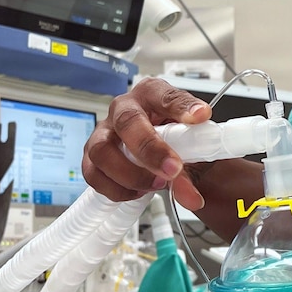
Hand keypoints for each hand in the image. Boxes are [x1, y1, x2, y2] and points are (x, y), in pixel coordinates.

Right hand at [83, 77, 212, 209]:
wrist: (155, 150)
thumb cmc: (170, 137)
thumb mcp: (189, 143)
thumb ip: (193, 167)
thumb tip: (191, 198)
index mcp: (152, 94)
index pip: (167, 95)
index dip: (183, 107)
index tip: (200, 117)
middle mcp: (124, 108)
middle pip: (127, 122)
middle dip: (150, 149)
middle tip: (173, 169)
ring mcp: (103, 131)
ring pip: (102, 150)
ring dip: (130, 174)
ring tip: (156, 184)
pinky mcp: (91, 156)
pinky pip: (93, 174)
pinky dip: (117, 189)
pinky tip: (137, 191)